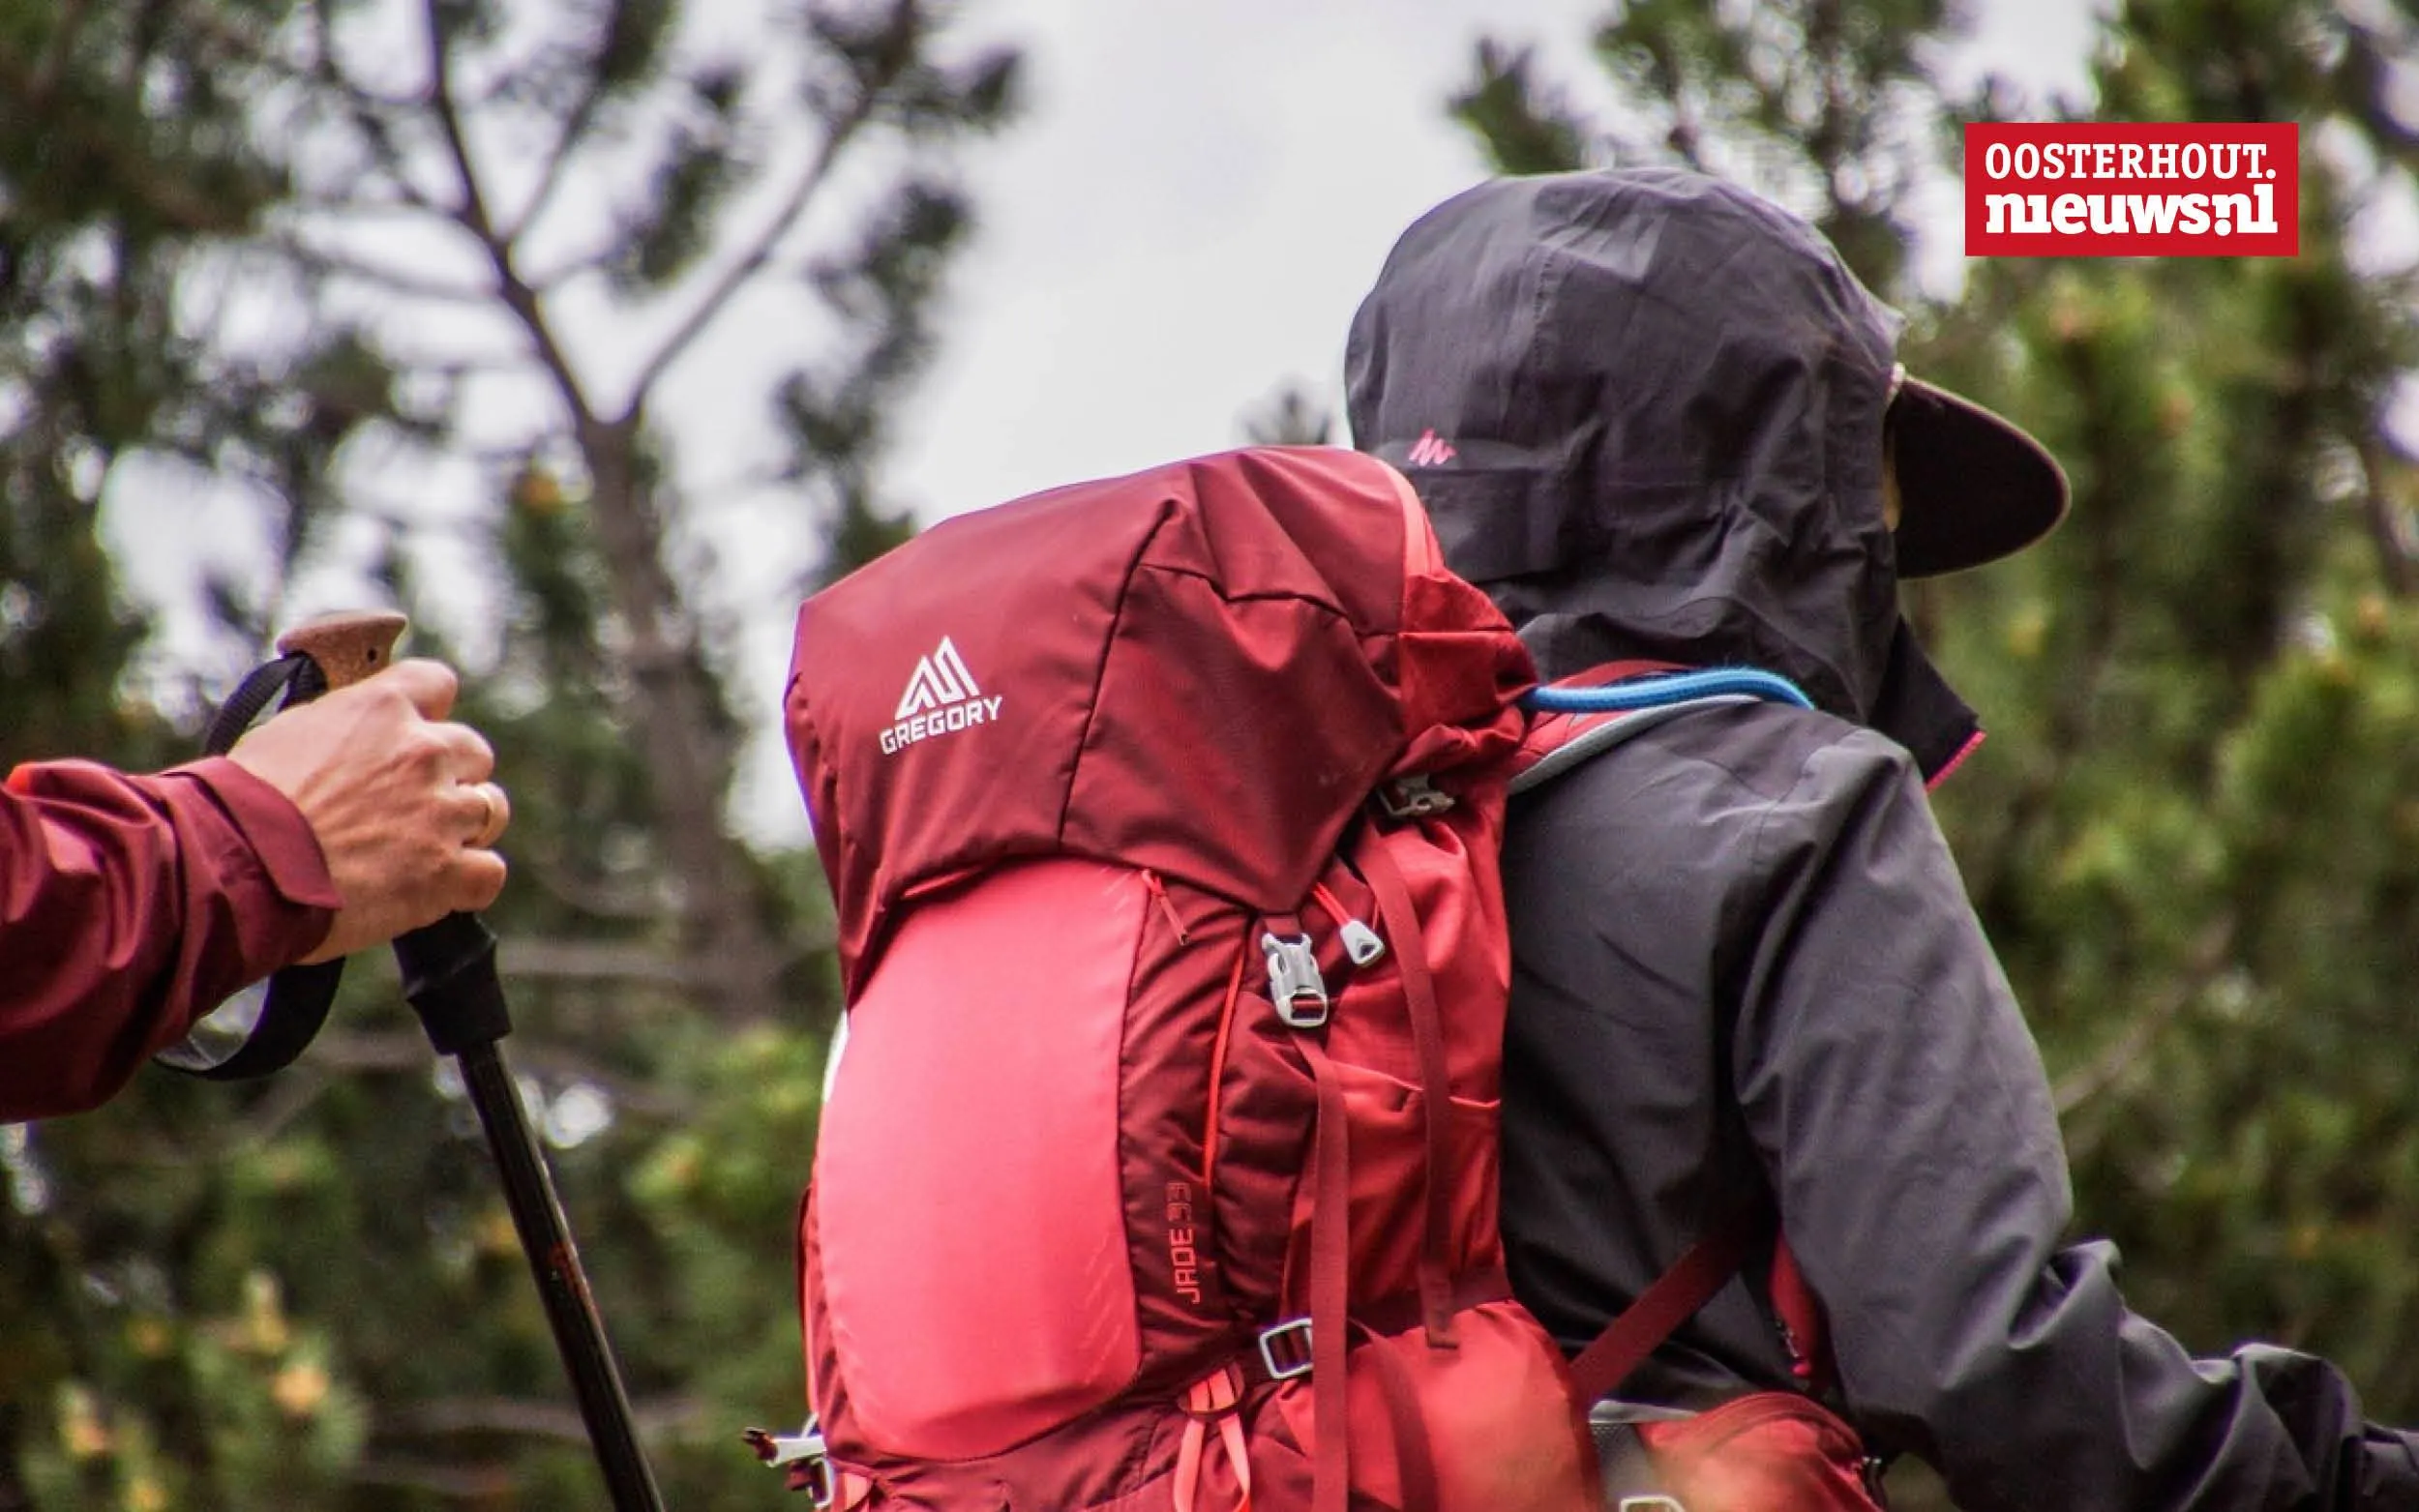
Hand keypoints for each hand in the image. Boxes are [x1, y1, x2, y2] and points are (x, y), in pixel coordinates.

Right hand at [227, 658, 509, 962]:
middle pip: (473, 752)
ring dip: (462, 828)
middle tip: (411, 805)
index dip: (427, 713)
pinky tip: (438, 888)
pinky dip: (469, 881)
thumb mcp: (289, 733)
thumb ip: (342, 725)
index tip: (411, 735)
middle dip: (450, 776)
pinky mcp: (445, 871)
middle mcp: (423, 752)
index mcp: (382, 709)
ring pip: (490, 809)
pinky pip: (490, 872)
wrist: (237, 866)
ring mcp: (442, 812)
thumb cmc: (242, 804)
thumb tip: (357, 733)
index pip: (436, 683)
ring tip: (419, 849)